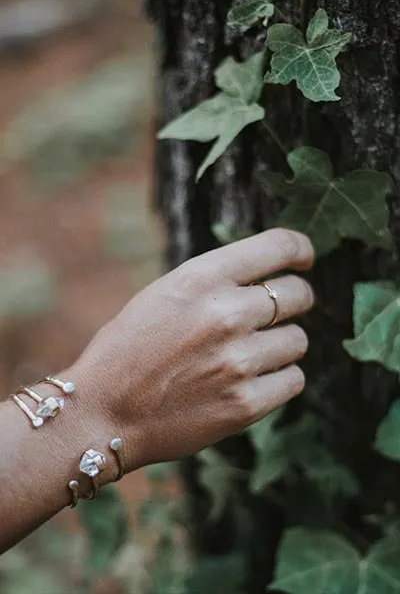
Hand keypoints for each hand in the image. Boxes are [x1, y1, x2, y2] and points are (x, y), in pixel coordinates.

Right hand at [71, 228, 314, 472]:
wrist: (103, 413)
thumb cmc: (128, 350)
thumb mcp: (163, 295)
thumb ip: (214, 282)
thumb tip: (265, 278)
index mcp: (201, 278)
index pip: (279, 246)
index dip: (300, 249)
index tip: (304, 259)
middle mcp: (226, 313)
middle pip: (299, 294)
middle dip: (293, 300)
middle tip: (274, 314)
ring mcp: (238, 361)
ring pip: (299, 340)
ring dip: (281, 344)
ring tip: (249, 354)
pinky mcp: (246, 404)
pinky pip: (294, 380)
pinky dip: (279, 379)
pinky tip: (251, 380)